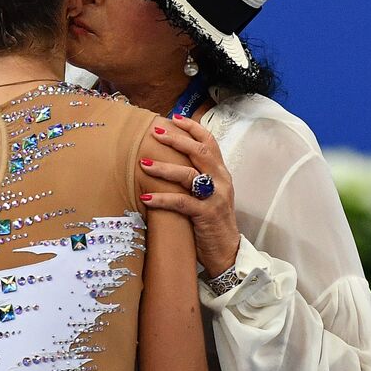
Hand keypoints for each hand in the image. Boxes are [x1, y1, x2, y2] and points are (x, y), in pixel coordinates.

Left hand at [140, 115, 239, 278]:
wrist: (227, 252)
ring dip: (164, 168)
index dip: (192, 128)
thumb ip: (197, 178)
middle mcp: (221, 181)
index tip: (174, 117)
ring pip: (189, 175)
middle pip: (199, 152)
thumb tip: (171, 162)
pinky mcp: (206, 215)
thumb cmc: (212, 223)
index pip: (209, 142)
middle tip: (155, 132)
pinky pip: (181, 202)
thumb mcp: (209, 195)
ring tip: (143, 163)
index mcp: (221, 173)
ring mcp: (215, 198)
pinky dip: (162, 199)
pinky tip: (146, 197)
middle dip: (176, 139)